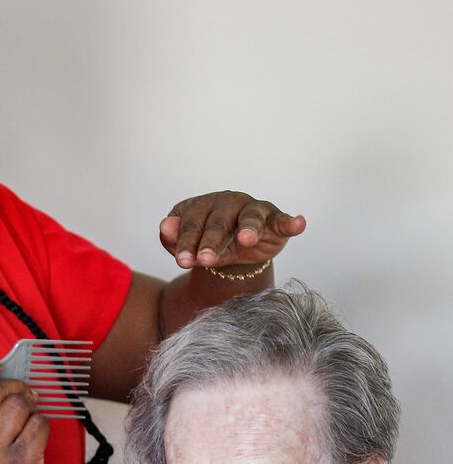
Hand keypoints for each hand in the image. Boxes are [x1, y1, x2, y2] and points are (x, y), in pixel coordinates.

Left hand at [159, 191, 305, 269]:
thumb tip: (164, 227)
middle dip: (211, 242)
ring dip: (248, 228)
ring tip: (245, 239)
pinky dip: (291, 221)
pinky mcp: (273, 220)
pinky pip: (282, 220)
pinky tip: (298, 223)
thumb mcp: (189, 247)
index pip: (191, 224)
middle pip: (217, 222)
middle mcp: (225, 202)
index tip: (181, 261)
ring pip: (249, 217)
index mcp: (200, 206)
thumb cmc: (208, 245)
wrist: (235, 251)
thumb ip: (174, 239)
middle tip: (205, 261)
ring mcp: (251, 209)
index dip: (186, 243)